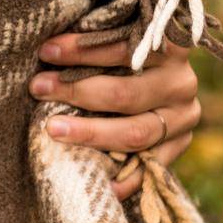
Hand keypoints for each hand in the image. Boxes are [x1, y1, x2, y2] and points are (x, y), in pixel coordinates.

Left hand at [30, 32, 201, 200]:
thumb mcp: (117, 40)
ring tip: (53, 129)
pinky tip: (98, 182)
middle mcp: (182, 82)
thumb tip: (48, 49)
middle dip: (77, 91)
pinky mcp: (180, 144)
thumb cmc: (124, 55)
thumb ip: (96, 41)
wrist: (163, 80)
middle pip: (126, 93)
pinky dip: (124, 178)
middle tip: (39, 89)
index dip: (83, 50)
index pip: (124, 49)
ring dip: (90, 133)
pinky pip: (151, 167)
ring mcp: (184, 117)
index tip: (46, 52)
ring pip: (135, 132)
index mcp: (170, 48)